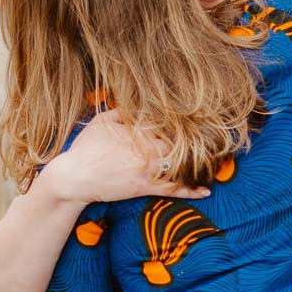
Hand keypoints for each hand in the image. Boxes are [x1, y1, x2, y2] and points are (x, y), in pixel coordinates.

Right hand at [48, 110, 209, 202]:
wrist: (73, 177)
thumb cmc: (84, 148)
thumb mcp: (101, 121)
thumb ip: (121, 110)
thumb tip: (136, 101)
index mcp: (138, 130)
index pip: (168, 123)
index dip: (185, 123)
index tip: (202, 121)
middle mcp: (145, 148)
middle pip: (179, 143)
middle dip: (197, 143)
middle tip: (219, 143)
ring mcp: (145, 169)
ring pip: (178, 165)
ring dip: (199, 166)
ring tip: (218, 165)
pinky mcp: (143, 187)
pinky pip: (170, 189)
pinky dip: (189, 190)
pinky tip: (205, 191)